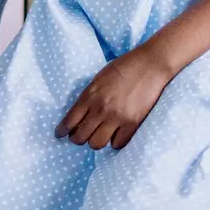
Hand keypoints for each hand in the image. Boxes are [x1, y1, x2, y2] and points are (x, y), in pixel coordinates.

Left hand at [56, 48, 174, 149]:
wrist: (149, 65)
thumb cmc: (124, 67)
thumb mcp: (98, 78)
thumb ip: (88, 96)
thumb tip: (80, 114)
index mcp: (90, 95)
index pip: (69, 121)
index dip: (62, 131)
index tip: (60, 134)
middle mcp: (101, 109)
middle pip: (80, 137)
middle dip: (77, 138)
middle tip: (79, 136)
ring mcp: (117, 117)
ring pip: (97, 144)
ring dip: (95, 141)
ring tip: (98, 136)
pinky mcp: (133, 123)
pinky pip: (117, 144)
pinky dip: (114, 142)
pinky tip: (115, 135)